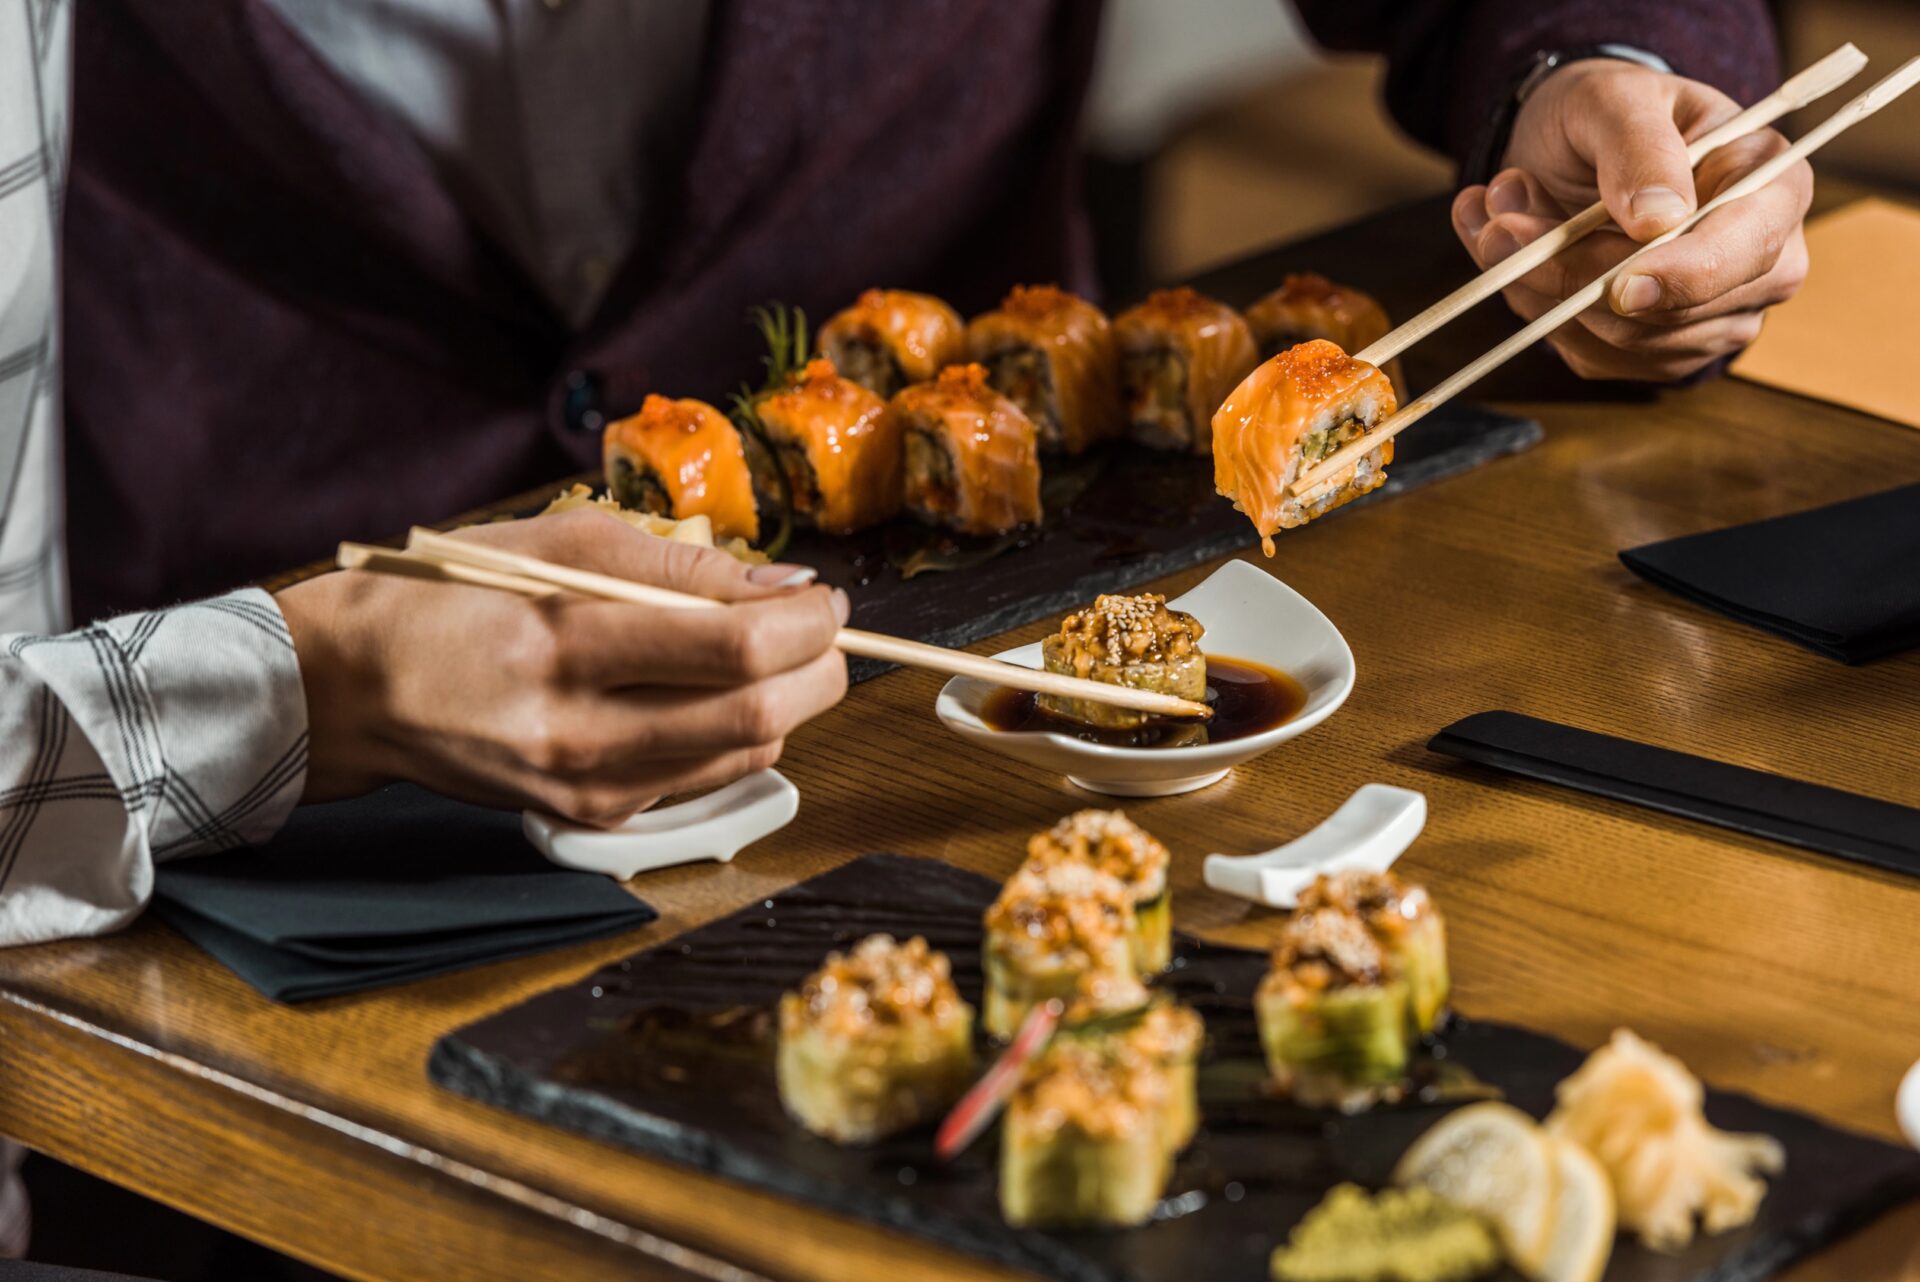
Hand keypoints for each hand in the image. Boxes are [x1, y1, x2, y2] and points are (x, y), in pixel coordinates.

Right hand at [277, 510, 847, 824]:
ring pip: (746, 753)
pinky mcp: (593, 816)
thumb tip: (785, 586)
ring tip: (776, 651)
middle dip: (822, 666)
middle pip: (758, 713)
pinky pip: (706, 777)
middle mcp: (578, 733)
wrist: (357, 690)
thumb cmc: (455, 597)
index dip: (807, 620)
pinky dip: (738, 732)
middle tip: (825, 624)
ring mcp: (588, 787)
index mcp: (563, 648)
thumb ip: (681, 568)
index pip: (735, 649)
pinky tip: (717, 693)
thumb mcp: (560, 544)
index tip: (824, 593)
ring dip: (791, 700)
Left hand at [1451, 60, 1810, 381]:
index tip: (1621, 284)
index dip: (1684, 276)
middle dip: (1571, 270)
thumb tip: (1658, 219)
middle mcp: (1759, 266)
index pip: (1748, 251)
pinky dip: (1533, 304)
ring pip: (1615, 336)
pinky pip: (1585, 351)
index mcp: (1774, 188)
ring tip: (1502, 216)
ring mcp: (1709, 319)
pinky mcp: (1652, 353)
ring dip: (1537, 282)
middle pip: (1667, 308)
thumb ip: (1638, 148)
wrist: (1580, 148)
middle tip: (1499, 221)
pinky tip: (1510, 252)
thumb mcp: (1618, 100)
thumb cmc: (1613, 114)